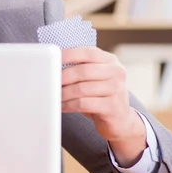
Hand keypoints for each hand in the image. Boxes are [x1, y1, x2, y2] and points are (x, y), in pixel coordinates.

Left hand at [61, 47, 146, 166]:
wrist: (121, 120)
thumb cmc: (101, 95)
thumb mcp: (95, 78)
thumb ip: (81, 68)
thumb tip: (53, 66)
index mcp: (110, 61)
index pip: (88, 52)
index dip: (69, 55)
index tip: (53, 60)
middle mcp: (117, 73)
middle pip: (83, 71)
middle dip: (63, 77)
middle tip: (50, 82)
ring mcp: (117, 90)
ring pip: (81, 89)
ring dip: (63, 93)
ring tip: (53, 96)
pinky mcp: (112, 107)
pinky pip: (83, 104)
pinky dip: (68, 105)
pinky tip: (61, 106)